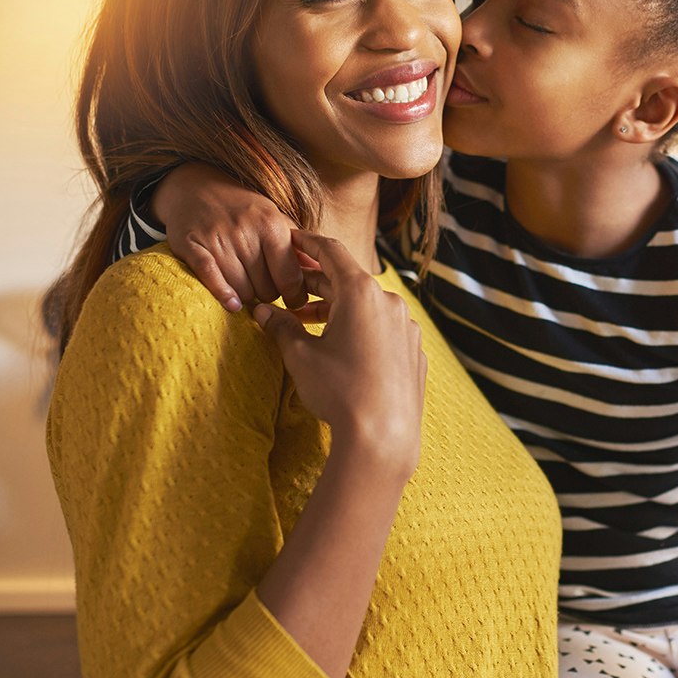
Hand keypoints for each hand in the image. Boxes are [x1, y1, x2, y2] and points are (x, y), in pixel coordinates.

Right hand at [152, 163, 305, 309]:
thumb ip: (297, 247)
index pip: (290, 276)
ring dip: (246, 296)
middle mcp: (245, 231)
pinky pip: (211, 279)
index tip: (294, 301)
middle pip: (266, 289)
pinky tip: (232, 304)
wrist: (196, 187)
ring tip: (247, 286)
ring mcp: (217, 239)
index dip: (295, 295)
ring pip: (242, 290)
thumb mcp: (274, 219)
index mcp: (271, 225)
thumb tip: (320, 272)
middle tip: (265, 288)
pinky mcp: (192, 246)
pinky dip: (223, 294)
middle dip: (268, 295)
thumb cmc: (243, 209)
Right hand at [253, 232, 424, 477]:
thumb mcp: (301, 356)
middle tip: (290, 289)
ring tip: (308, 323)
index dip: (308, 243)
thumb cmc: (339, 391)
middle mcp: (389, 302)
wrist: (383, 438)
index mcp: (361, 292)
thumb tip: (262, 312)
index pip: (331, 252)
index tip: (293, 239)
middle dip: (317, 285)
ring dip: (338, 310)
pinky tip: (343, 349)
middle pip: (348, 281)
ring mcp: (406, 327)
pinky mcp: (414, 352)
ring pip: (368, 307)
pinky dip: (362, 330)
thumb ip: (281, 327)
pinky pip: (384, 331)